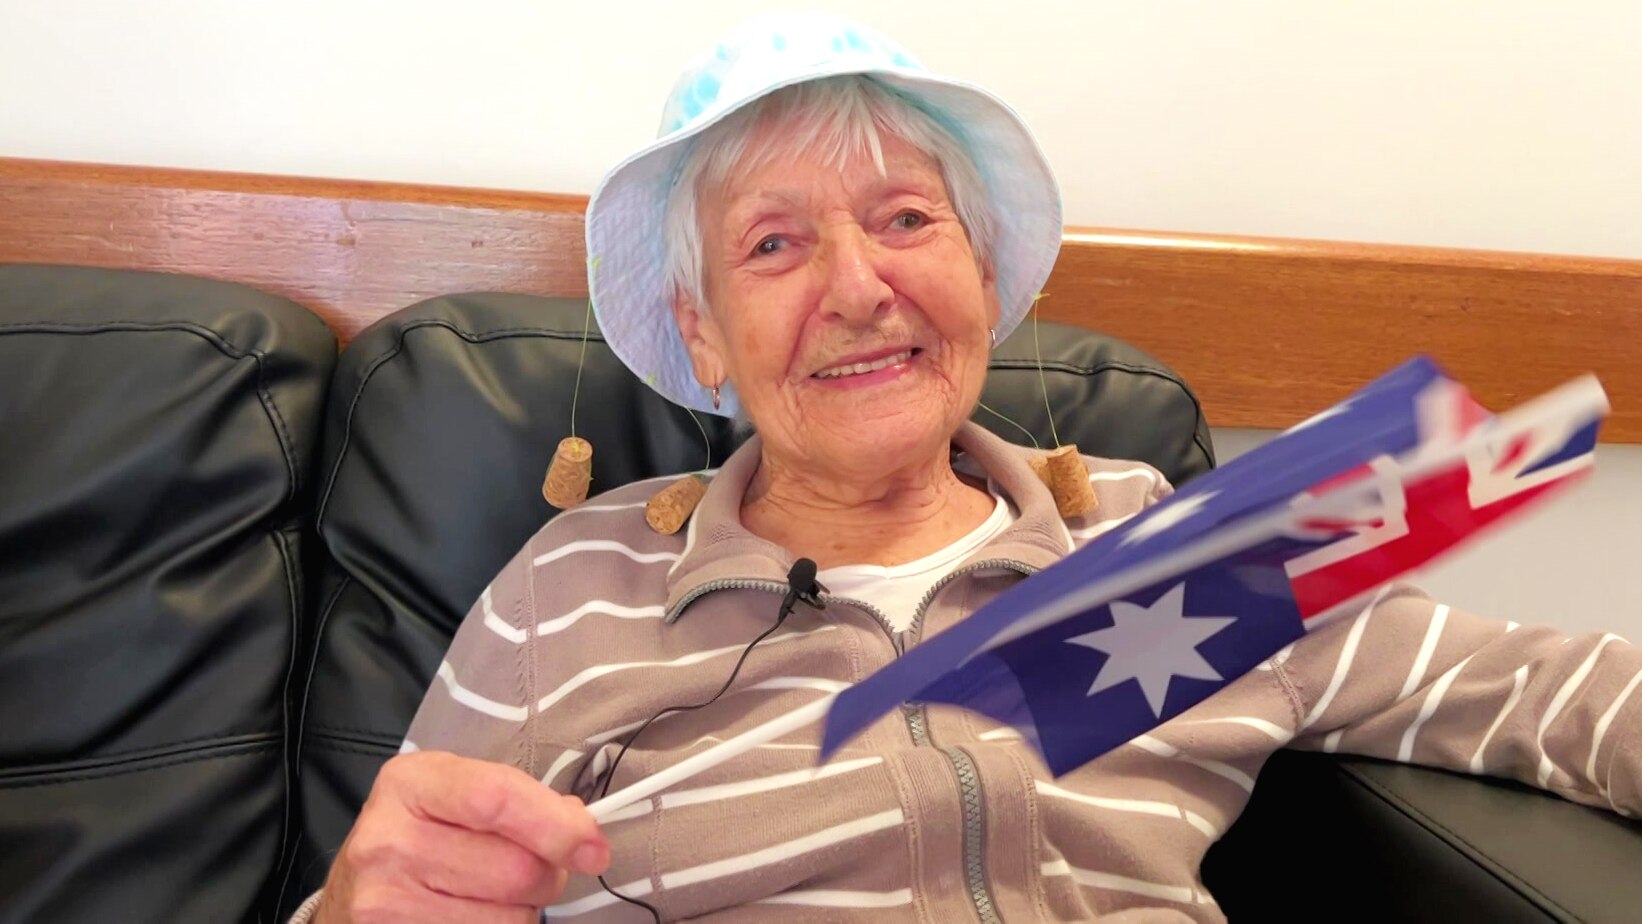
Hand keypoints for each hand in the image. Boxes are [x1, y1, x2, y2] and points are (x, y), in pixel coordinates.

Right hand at [314, 750, 608, 922]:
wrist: (350, 895)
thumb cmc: (416, 838)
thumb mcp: (451, 796)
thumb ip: (516, 801)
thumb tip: (580, 832)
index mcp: (410, 783)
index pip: (499, 799)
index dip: (559, 827)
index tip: (593, 848)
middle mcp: (388, 841)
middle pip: (516, 870)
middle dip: (544, 876)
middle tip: (530, 874)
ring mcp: (385, 902)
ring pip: (508, 919)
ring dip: (520, 913)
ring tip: (491, 897)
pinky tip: (472, 917)